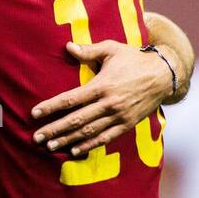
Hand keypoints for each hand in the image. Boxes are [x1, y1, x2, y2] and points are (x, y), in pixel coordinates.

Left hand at [30, 40, 173, 156]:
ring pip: (89, 131)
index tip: (34, 113)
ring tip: (50, 146)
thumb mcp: (111, 49)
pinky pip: (106, 138)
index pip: (71, 99)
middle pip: (76, 120)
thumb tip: (67, 47)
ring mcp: (118, 116)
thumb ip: (89, 51)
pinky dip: (90, 145)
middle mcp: (109, 103)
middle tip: (36, 138)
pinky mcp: (127, 124)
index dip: (51, 107)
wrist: (164, 75)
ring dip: (68, 140)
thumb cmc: (134, 59)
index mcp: (102, 85)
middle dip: (55, 129)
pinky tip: (75, 150)